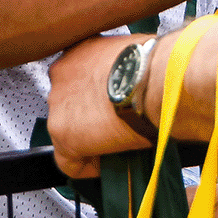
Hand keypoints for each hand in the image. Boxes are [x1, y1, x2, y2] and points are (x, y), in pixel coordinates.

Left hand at [47, 34, 154, 178]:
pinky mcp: (64, 136)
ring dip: (90, 140)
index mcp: (79, 50)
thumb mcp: (135, 50)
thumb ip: (122, 63)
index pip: (78, 76)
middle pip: (69, 104)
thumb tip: (137, 75)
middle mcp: (61, 74)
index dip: (94, 94)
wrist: (159, 79)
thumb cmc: (157, 61)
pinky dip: (90, 166)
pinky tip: (110, 163)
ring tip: (117, 143)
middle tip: (114, 122)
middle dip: (89, 116)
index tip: (109, 102)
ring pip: (68, 132)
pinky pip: (71, 162)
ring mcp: (58, 106)